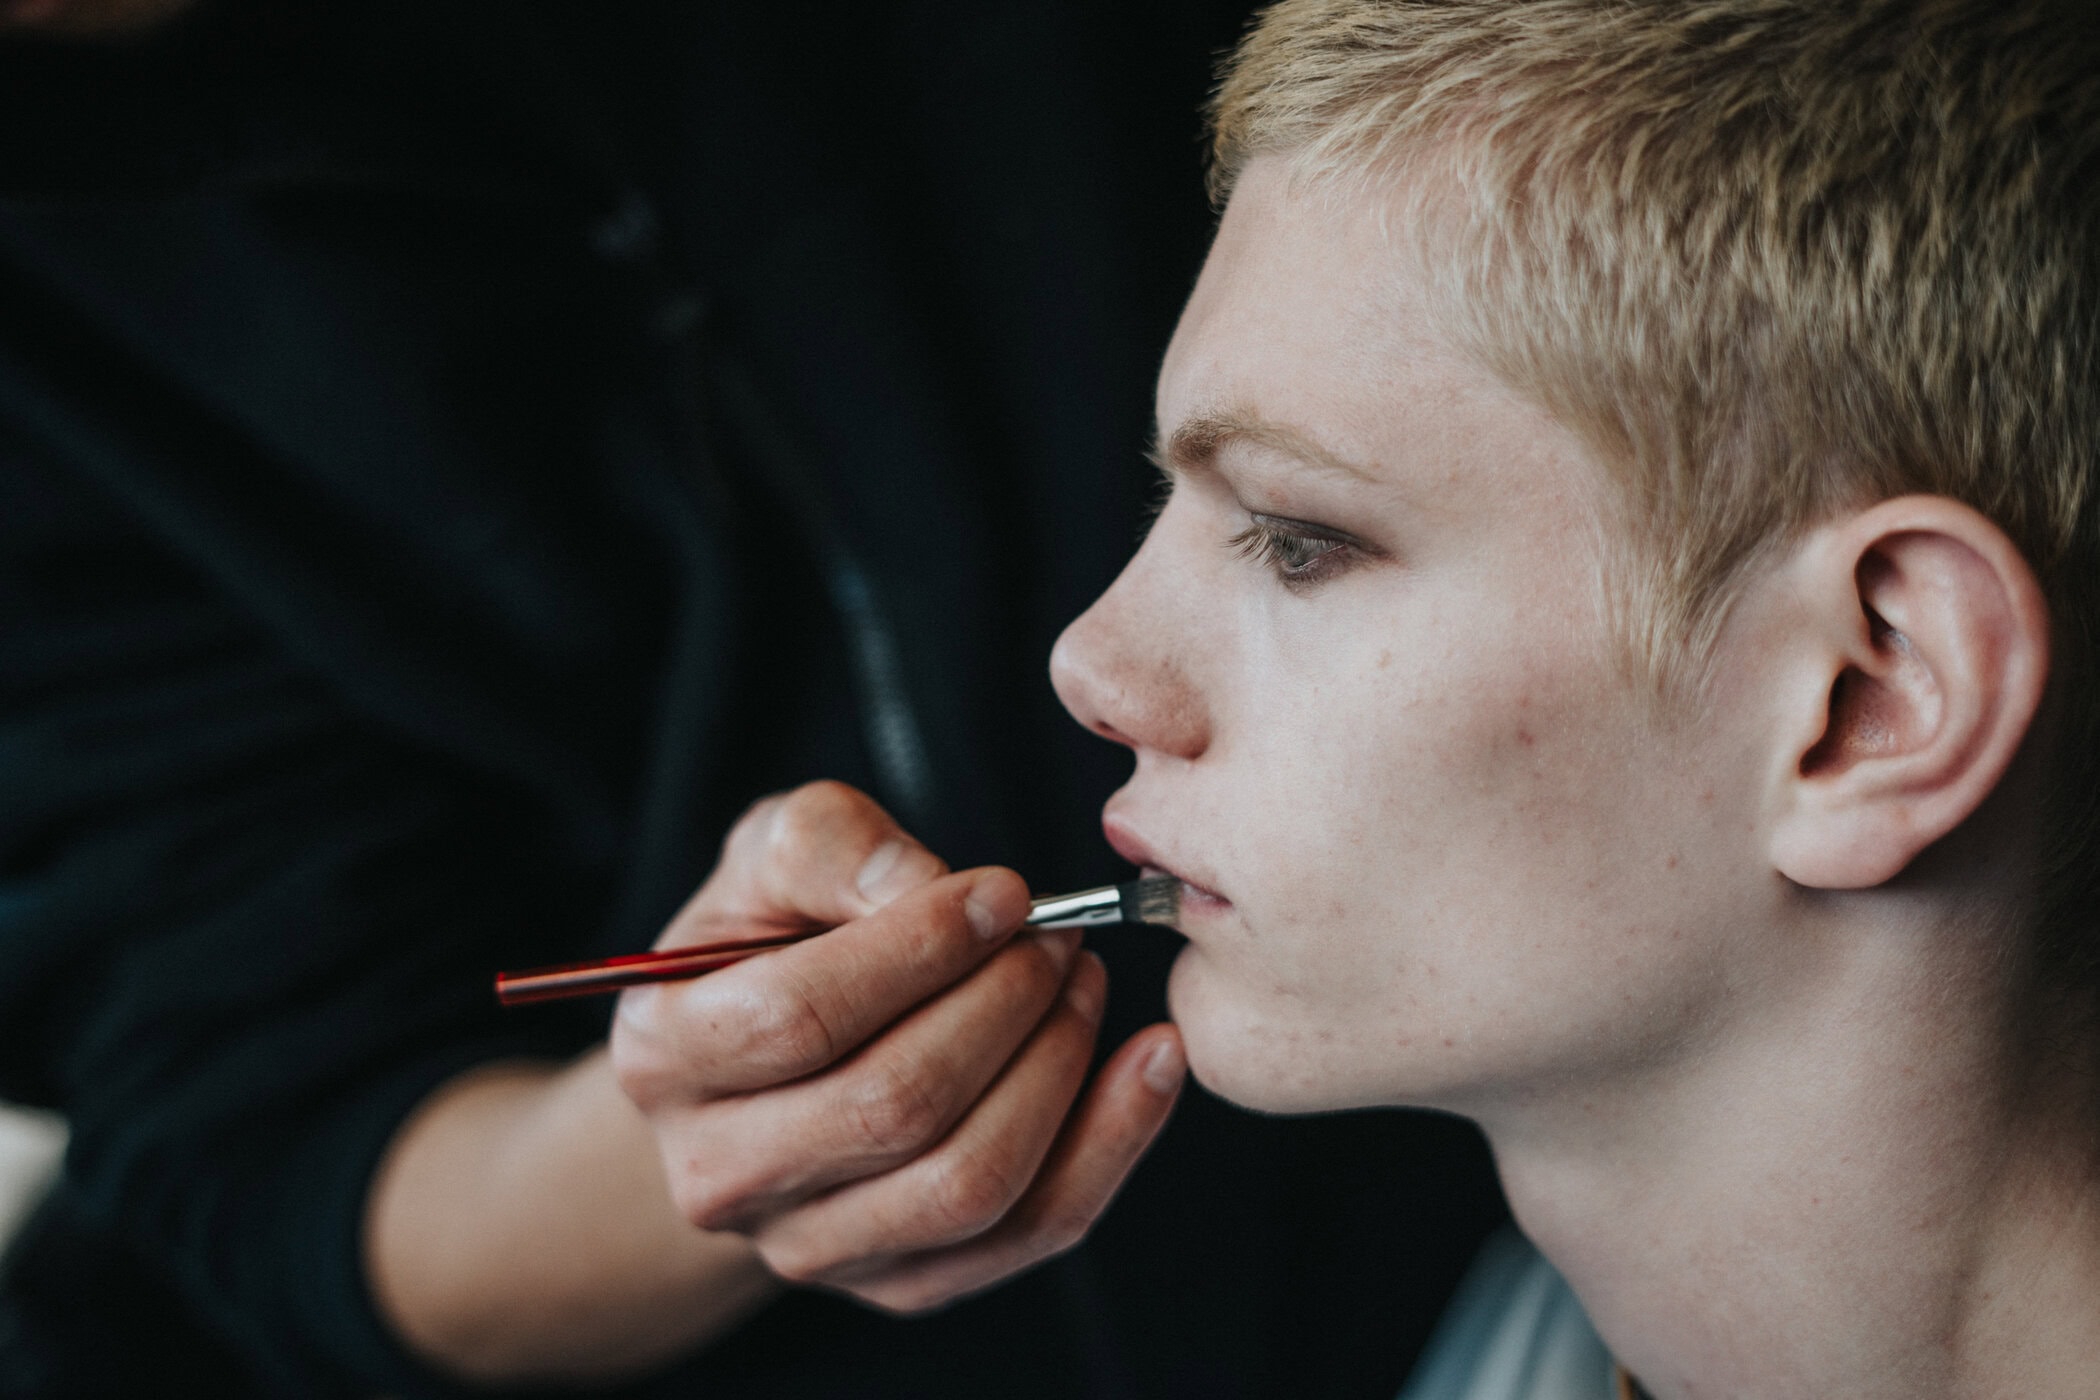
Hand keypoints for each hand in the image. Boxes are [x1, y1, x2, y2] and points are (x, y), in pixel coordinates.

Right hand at [610, 781, 1184, 1312]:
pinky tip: (1149, 1060)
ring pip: (966, 1182)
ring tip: (1084, 982)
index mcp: (665, 1058)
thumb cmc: (775, 940)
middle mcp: (720, 1175)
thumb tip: (924, 884)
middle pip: (893, 1107)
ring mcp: (811, 1246)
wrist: (766, 1062)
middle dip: (1004, 1005)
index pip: (800, 1017)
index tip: (1004, 892)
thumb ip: (831, 843)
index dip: (919, 949)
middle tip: (1058, 935)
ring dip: (1055, 1069)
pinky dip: (1110, 1145)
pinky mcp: (903, 1283)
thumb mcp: (773, 856)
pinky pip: (1028, 1232)